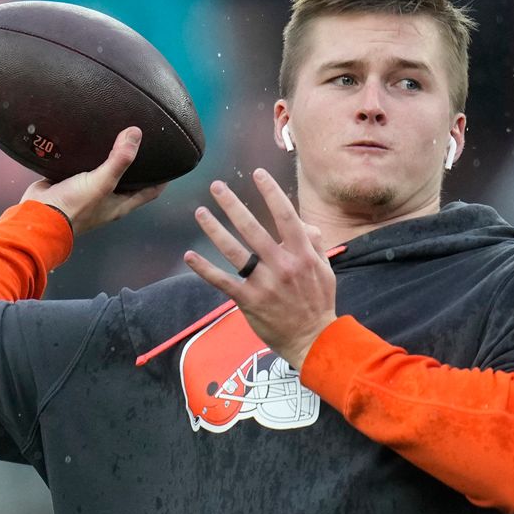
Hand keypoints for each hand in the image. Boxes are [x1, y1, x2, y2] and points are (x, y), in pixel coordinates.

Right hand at [22, 126, 165, 234]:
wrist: (38, 215)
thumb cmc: (75, 206)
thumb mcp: (102, 182)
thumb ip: (119, 160)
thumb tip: (136, 133)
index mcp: (121, 204)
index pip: (151, 191)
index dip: (162, 177)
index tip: (170, 159)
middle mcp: (108, 198)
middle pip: (129, 179)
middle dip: (137, 163)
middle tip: (144, 140)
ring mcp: (89, 191)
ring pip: (105, 171)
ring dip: (111, 157)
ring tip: (119, 134)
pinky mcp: (71, 182)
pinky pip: (84, 166)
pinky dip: (89, 155)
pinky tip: (91, 139)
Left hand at [183, 168, 336, 369]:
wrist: (313, 339)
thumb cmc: (318, 301)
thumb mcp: (325, 269)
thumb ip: (313, 243)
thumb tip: (302, 224)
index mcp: (302, 254)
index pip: (285, 216)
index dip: (270, 193)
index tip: (257, 174)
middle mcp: (282, 265)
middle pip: (253, 228)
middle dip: (232, 205)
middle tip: (216, 187)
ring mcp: (264, 283)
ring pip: (234, 251)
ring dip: (214, 230)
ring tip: (201, 212)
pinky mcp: (249, 301)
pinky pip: (222, 281)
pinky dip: (204, 269)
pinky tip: (189, 256)